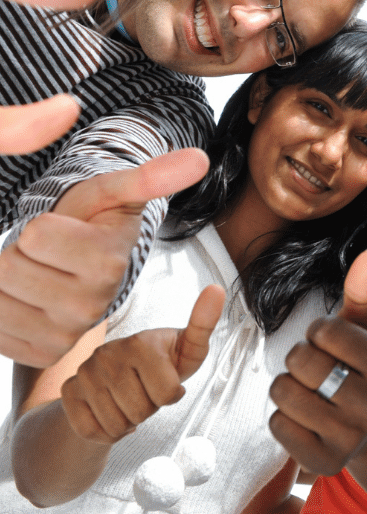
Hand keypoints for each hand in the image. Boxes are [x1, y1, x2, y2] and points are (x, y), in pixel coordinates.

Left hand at [0, 148, 209, 365]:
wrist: (85, 270)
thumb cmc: (94, 224)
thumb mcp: (115, 192)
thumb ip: (151, 176)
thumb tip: (199, 159)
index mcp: (109, 262)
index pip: (34, 234)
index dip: (41, 226)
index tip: (65, 230)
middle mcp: (91, 307)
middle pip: (9, 267)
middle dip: (21, 252)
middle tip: (49, 254)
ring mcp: (65, 337)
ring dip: (8, 282)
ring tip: (41, 274)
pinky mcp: (40, 355)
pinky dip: (4, 309)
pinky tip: (30, 300)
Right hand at [60, 283, 224, 442]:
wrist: (121, 376)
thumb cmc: (163, 363)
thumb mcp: (188, 348)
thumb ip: (203, 324)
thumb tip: (217, 289)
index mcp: (141, 341)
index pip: (168, 395)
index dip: (172, 396)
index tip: (167, 381)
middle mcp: (108, 353)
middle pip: (140, 412)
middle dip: (149, 409)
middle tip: (145, 391)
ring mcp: (85, 371)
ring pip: (115, 425)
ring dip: (127, 422)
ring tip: (129, 399)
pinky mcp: (68, 391)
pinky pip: (90, 431)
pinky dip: (105, 433)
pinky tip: (110, 412)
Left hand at [268, 249, 366, 475]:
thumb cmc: (361, 367)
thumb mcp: (365, 329)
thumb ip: (362, 292)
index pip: (326, 331)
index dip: (318, 332)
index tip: (328, 341)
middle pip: (302, 363)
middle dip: (298, 357)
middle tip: (314, 367)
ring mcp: (351, 437)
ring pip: (284, 394)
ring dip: (286, 386)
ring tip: (306, 389)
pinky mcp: (326, 463)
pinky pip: (278, 426)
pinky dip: (282, 417)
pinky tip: (303, 415)